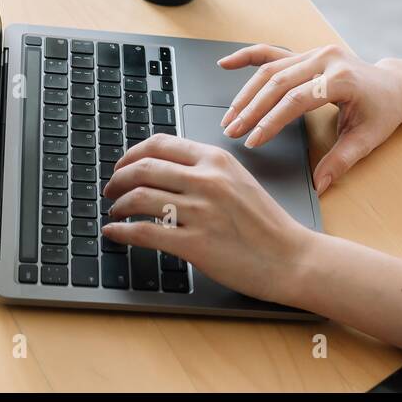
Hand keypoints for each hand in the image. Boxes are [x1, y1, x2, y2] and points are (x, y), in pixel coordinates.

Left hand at [101, 133, 315, 304]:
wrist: (291, 256)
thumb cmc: (267, 224)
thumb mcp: (240, 181)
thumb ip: (207, 170)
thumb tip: (166, 169)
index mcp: (217, 160)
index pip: (160, 144)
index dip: (131, 154)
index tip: (123, 166)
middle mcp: (206, 180)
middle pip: (142, 168)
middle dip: (117, 179)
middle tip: (111, 191)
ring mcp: (200, 211)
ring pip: (138, 197)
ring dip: (117, 205)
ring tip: (115, 213)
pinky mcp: (194, 243)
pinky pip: (143, 232)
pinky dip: (120, 231)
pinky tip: (115, 233)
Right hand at [216, 43, 401, 193]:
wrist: (394, 86)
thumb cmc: (382, 112)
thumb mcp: (366, 139)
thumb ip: (340, 161)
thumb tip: (319, 185)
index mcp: (342, 78)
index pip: (297, 100)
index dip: (271, 121)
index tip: (253, 141)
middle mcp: (326, 59)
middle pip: (279, 82)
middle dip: (252, 109)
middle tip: (232, 131)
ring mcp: (316, 52)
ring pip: (272, 69)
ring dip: (246, 92)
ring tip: (230, 116)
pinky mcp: (308, 53)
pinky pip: (274, 52)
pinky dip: (249, 57)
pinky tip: (226, 64)